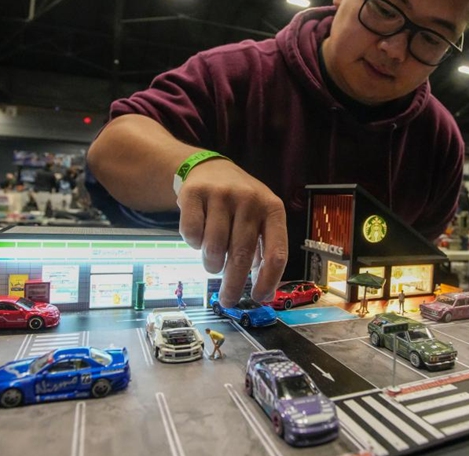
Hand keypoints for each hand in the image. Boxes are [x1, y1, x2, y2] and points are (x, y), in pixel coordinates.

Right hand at [176, 159, 287, 306]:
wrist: (209, 169)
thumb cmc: (239, 204)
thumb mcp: (259, 220)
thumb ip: (263, 251)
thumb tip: (263, 293)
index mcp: (272, 209)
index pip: (276, 252)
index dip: (268, 280)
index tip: (259, 297)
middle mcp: (250, 199)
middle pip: (243, 255)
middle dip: (234, 284)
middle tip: (228, 300)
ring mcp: (221, 194)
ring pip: (215, 247)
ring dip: (212, 264)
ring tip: (213, 263)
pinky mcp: (194, 193)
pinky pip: (192, 234)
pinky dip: (193, 244)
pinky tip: (199, 238)